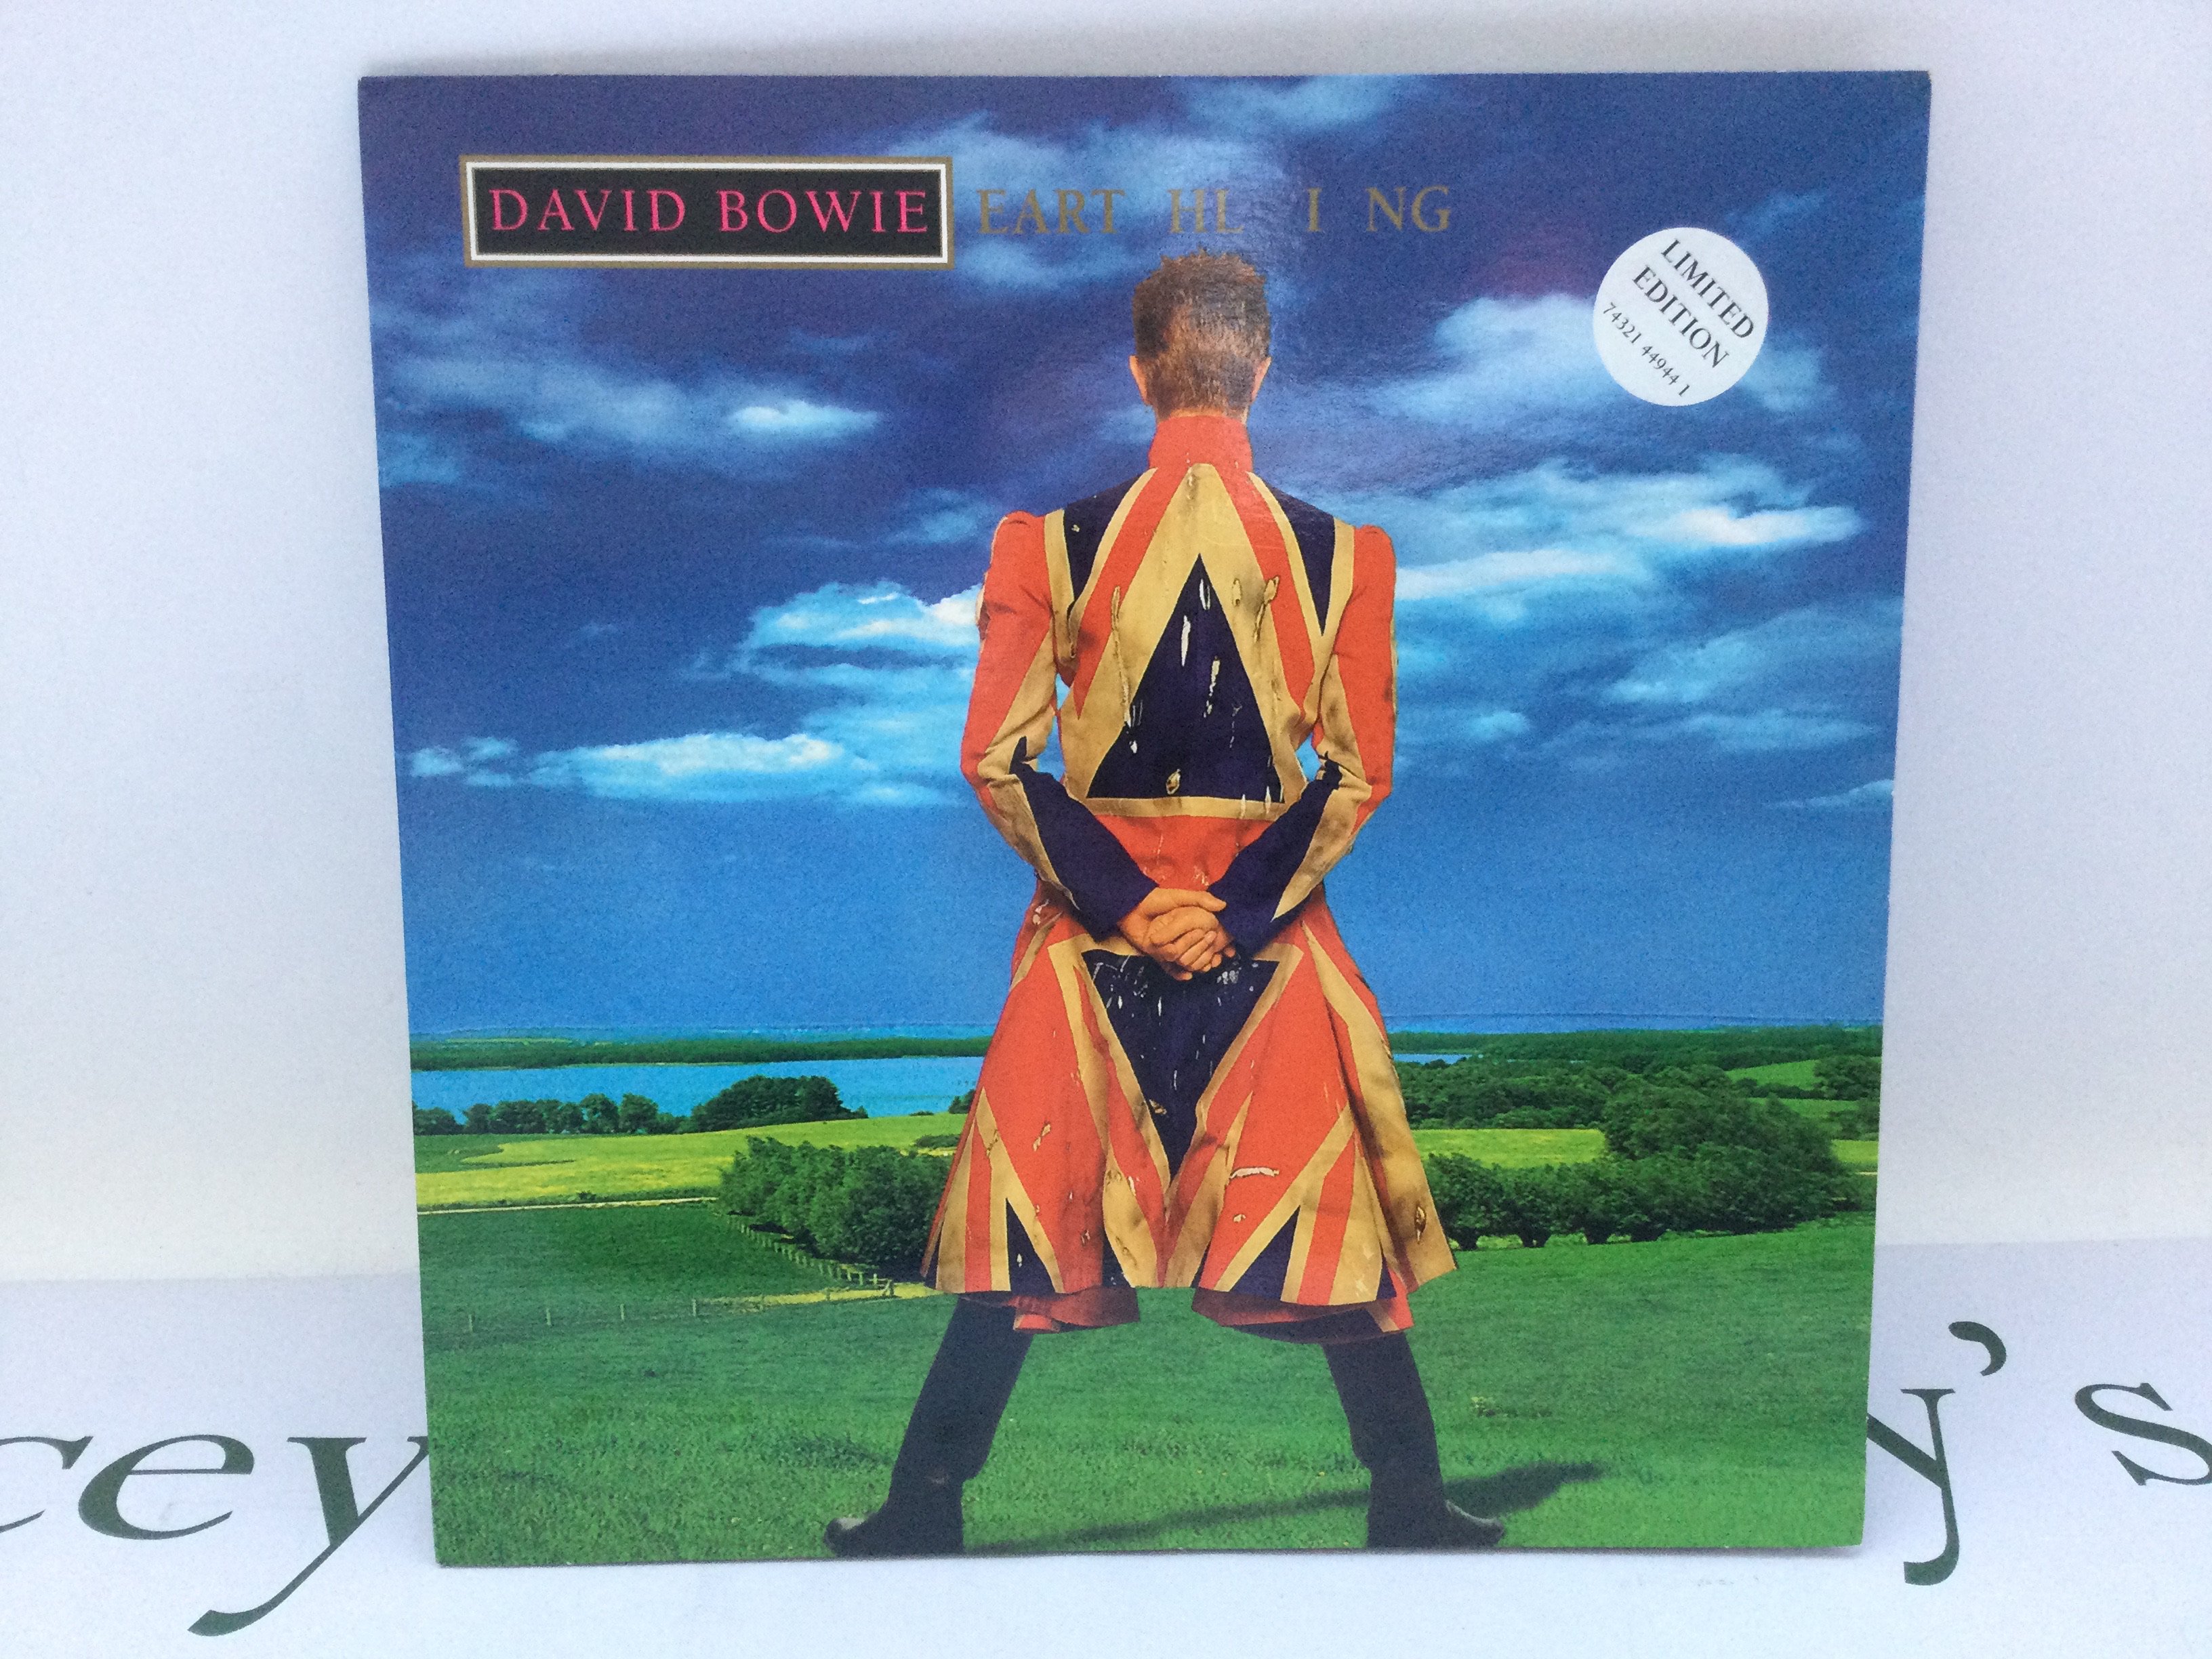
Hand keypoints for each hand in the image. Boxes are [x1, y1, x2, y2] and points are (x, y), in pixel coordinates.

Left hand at [1119, 889, 1235, 980]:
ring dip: (1189, 961)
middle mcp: (1180, 937)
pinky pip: (1169, 967)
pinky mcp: (1156, 954)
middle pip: (1197, 952)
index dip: (1219, 946)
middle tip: (1215, 960)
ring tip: (1197, 966)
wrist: (1130, 907)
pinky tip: (1186, 976)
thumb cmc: (1156, 900)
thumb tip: (1223, 905)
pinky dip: (1177, 973)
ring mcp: (1168, 946)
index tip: (1230, 952)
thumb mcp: (1180, 897)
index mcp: (1188, 925)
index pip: (1207, 938)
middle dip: (1205, 957)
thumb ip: (1200, 900)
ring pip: (1183, 960)